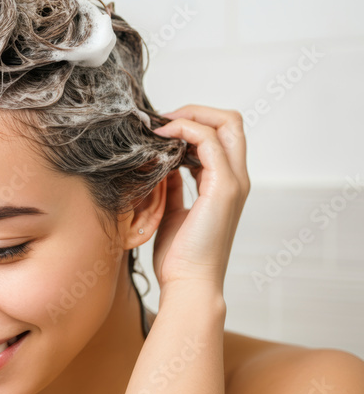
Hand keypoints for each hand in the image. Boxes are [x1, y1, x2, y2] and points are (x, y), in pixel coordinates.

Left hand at [150, 105, 249, 297]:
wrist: (188, 282)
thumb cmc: (180, 255)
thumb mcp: (173, 211)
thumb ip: (173, 186)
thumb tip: (162, 166)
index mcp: (225, 184)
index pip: (222, 134)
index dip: (193, 122)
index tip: (160, 128)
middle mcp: (236, 179)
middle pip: (230, 121)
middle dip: (194, 111)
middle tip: (161, 120)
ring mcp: (233, 182)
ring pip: (225, 124)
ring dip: (188, 117)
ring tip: (158, 127)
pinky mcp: (223, 188)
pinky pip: (208, 142)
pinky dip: (184, 130)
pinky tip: (160, 139)